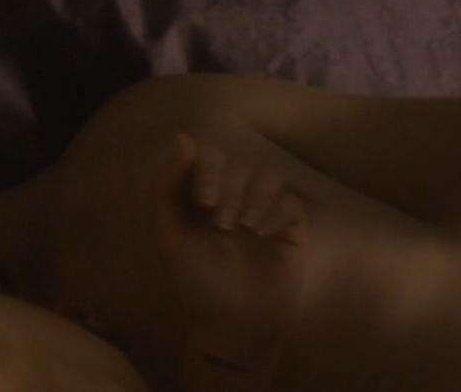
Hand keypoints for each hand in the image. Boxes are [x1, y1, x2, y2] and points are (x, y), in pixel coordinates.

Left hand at [153, 134, 306, 391]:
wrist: (233, 323)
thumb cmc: (195, 282)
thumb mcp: (169, 235)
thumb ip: (167, 186)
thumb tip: (181, 136)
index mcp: (199, 198)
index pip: (209, 157)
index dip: (208, 170)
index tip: (204, 201)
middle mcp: (232, 199)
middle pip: (240, 165)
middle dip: (231, 189)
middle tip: (222, 224)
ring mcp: (263, 213)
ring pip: (269, 176)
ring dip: (257, 197)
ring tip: (247, 229)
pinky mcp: (291, 229)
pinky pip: (293, 201)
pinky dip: (281, 213)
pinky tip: (269, 236)